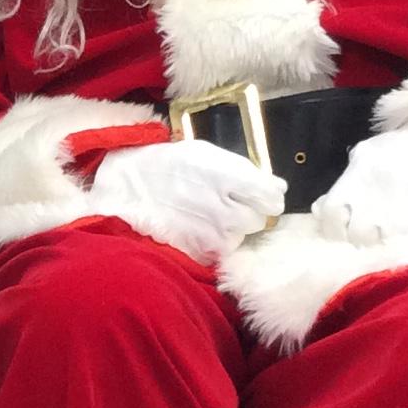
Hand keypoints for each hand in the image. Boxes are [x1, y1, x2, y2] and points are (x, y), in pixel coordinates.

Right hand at [85, 139, 286, 265]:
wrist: (128, 188)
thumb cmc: (168, 166)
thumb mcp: (207, 155)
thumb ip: (246, 171)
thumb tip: (278, 187)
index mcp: (232, 179)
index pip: (273, 198)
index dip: (266, 197)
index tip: (257, 196)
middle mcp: (228, 208)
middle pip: (261, 220)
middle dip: (248, 213)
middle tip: (225, 204)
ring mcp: (215, 234)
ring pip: (241, 236)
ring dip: (230, 228)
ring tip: (205, 215)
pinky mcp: (203, 252)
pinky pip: (221, 251)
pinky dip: (212, 242)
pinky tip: (196, 228)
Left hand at [313, 128, 407, 244]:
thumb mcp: (372, 152)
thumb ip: (347, 178)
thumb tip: (321, 207)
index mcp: (359, 176)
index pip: (330, 214)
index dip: (332, 226)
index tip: (340, 230)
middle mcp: (378, 198)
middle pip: (355, 236)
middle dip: (359, 240)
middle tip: (370, 238)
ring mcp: (406, 213)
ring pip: (383, 246)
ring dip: (386, 246)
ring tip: (393, 241)